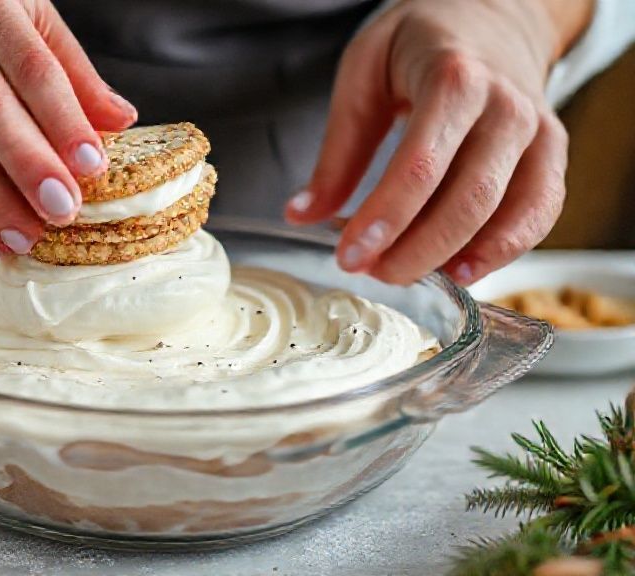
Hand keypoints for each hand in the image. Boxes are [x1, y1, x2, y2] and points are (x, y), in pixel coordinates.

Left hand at [286, 0, 591, 284]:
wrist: (493, 16)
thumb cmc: (422, 43)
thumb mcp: (364, 74)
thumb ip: (338, 150)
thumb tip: (302, 214)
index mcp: (454, 79)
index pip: (420, 165)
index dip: (384, 219)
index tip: (349, 256)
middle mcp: (506, 107)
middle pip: (467, 199)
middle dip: (415, 250)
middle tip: (370, 271)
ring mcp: (537, 132)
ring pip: (508, 214)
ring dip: (453, 258)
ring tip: (403, 273)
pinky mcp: (551, 154)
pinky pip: (540, 214)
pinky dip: (503, 251)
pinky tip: (460, 271)